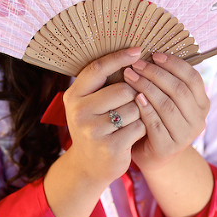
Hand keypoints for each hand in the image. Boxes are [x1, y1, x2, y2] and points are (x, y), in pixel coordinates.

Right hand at [44, 47, 147, 216]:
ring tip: (129, 121)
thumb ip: (105, 82)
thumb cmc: (97, 125)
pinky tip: (133, 134)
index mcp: (73, 95)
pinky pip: (139, 126)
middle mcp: (79, 112)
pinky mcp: (109, 147)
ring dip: (140, 113)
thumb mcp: (91, 102)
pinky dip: (142, 128)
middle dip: (134, 94)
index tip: (138, 50)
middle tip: (131, 104)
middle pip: (124, 89)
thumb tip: (134, 53)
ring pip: (134, 108)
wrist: (89, 166)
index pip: (98, 68)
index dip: (119, 57)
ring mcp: (93, 131)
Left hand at [123, 52, 209, 172]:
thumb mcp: (169, 100)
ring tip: (130, 75)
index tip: (155, 54)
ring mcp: (186, 136)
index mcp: (203, 104)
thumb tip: (154, 52)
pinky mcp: (168, 148)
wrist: (152, 156)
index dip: (174, 64)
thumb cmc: (158, 120)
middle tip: (137, 64)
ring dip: (147, 87)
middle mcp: (199, 120)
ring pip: (167, 104)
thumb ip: (169, 82)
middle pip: (179, 89)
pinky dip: (145, 108)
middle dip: (156, 73)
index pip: (193, 78)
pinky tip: (134, 97)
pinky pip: (156, 123)